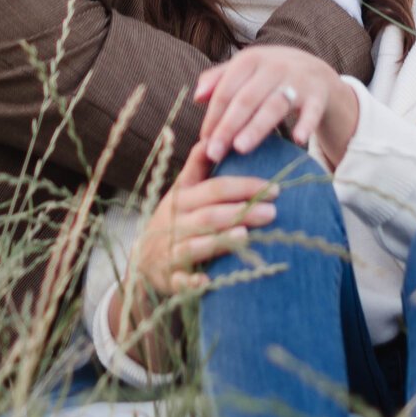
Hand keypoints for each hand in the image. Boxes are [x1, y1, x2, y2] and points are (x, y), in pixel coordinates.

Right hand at [132, 144, 277, 298]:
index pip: (214, 188)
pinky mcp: (168, 278)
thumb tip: (214, 134)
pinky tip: (208, 281)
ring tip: (246, 235)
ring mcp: (170, 251)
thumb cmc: (174, 220)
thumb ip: (198, 166)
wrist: (143, 260)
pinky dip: (193, 282)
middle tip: (272, 211)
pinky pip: (180, 281)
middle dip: (240, 211)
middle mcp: (174, 222)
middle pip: (208, 214)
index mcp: (181, 198)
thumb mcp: (182, 191)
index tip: (272, 187)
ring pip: (194, 244)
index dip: (242, 186)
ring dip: (219, 240)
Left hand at [192, 46, 359, 165]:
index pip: (226, 90)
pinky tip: (298, 140)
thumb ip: (218, 79)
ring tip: (240, 148)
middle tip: (214, 153)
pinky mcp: (317, 95)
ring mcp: (297, 80)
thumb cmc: (269, 74)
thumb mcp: (245, 69)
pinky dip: (306, 124)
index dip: (213, 116)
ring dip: (257, 127)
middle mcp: (273, 67)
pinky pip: (312, 111)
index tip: (203, 141)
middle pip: (246, 99)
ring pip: (274, 106)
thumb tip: (196, 97)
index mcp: (250, 59)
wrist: (315, 69)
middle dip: (228, 127)